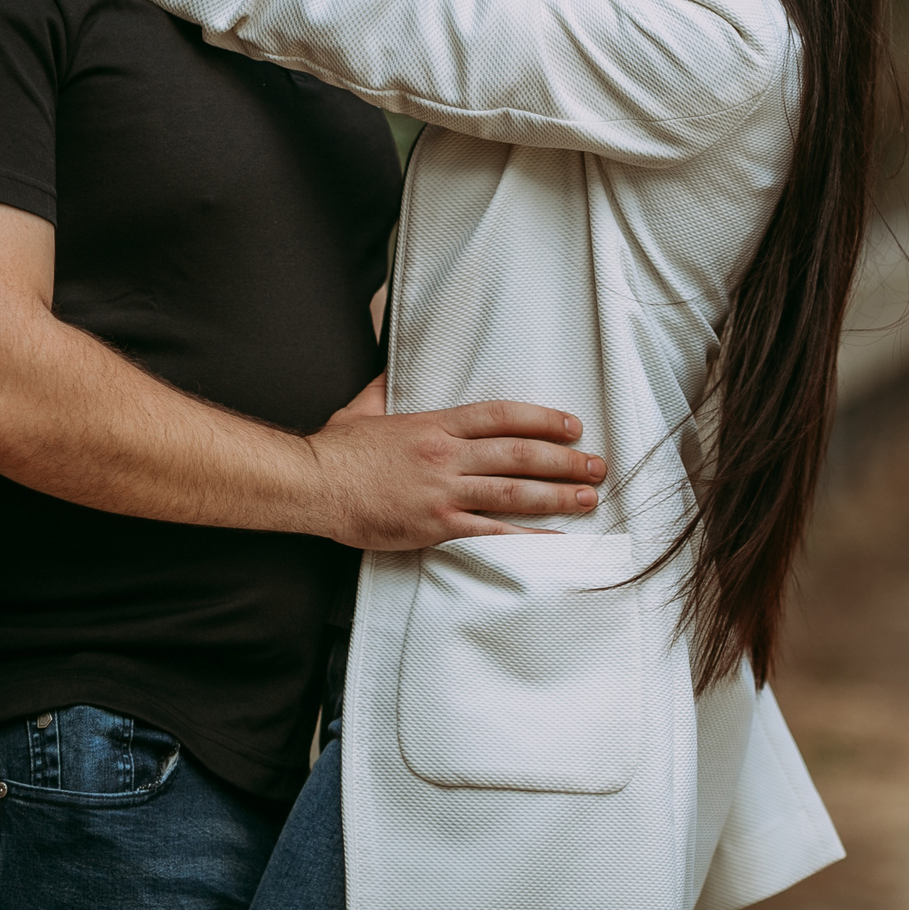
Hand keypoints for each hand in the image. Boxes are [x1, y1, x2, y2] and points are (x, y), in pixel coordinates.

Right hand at [305, 376, 607, 549]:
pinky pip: (491, 533)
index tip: (572, 424)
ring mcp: (443, 492)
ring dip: (557, 495)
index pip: (502, 416)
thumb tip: (394, 368)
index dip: (543, 418)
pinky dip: (526, 538)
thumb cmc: (336, 448)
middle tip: (596, 464)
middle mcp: (446, 456)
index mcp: (435, 424)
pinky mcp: (435, 526)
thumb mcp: (365, 407)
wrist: (312, 484)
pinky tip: (552, 541)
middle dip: (564, 459)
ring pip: (513, 492)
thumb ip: (388, 389)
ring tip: (588, 497)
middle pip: (519, 454)